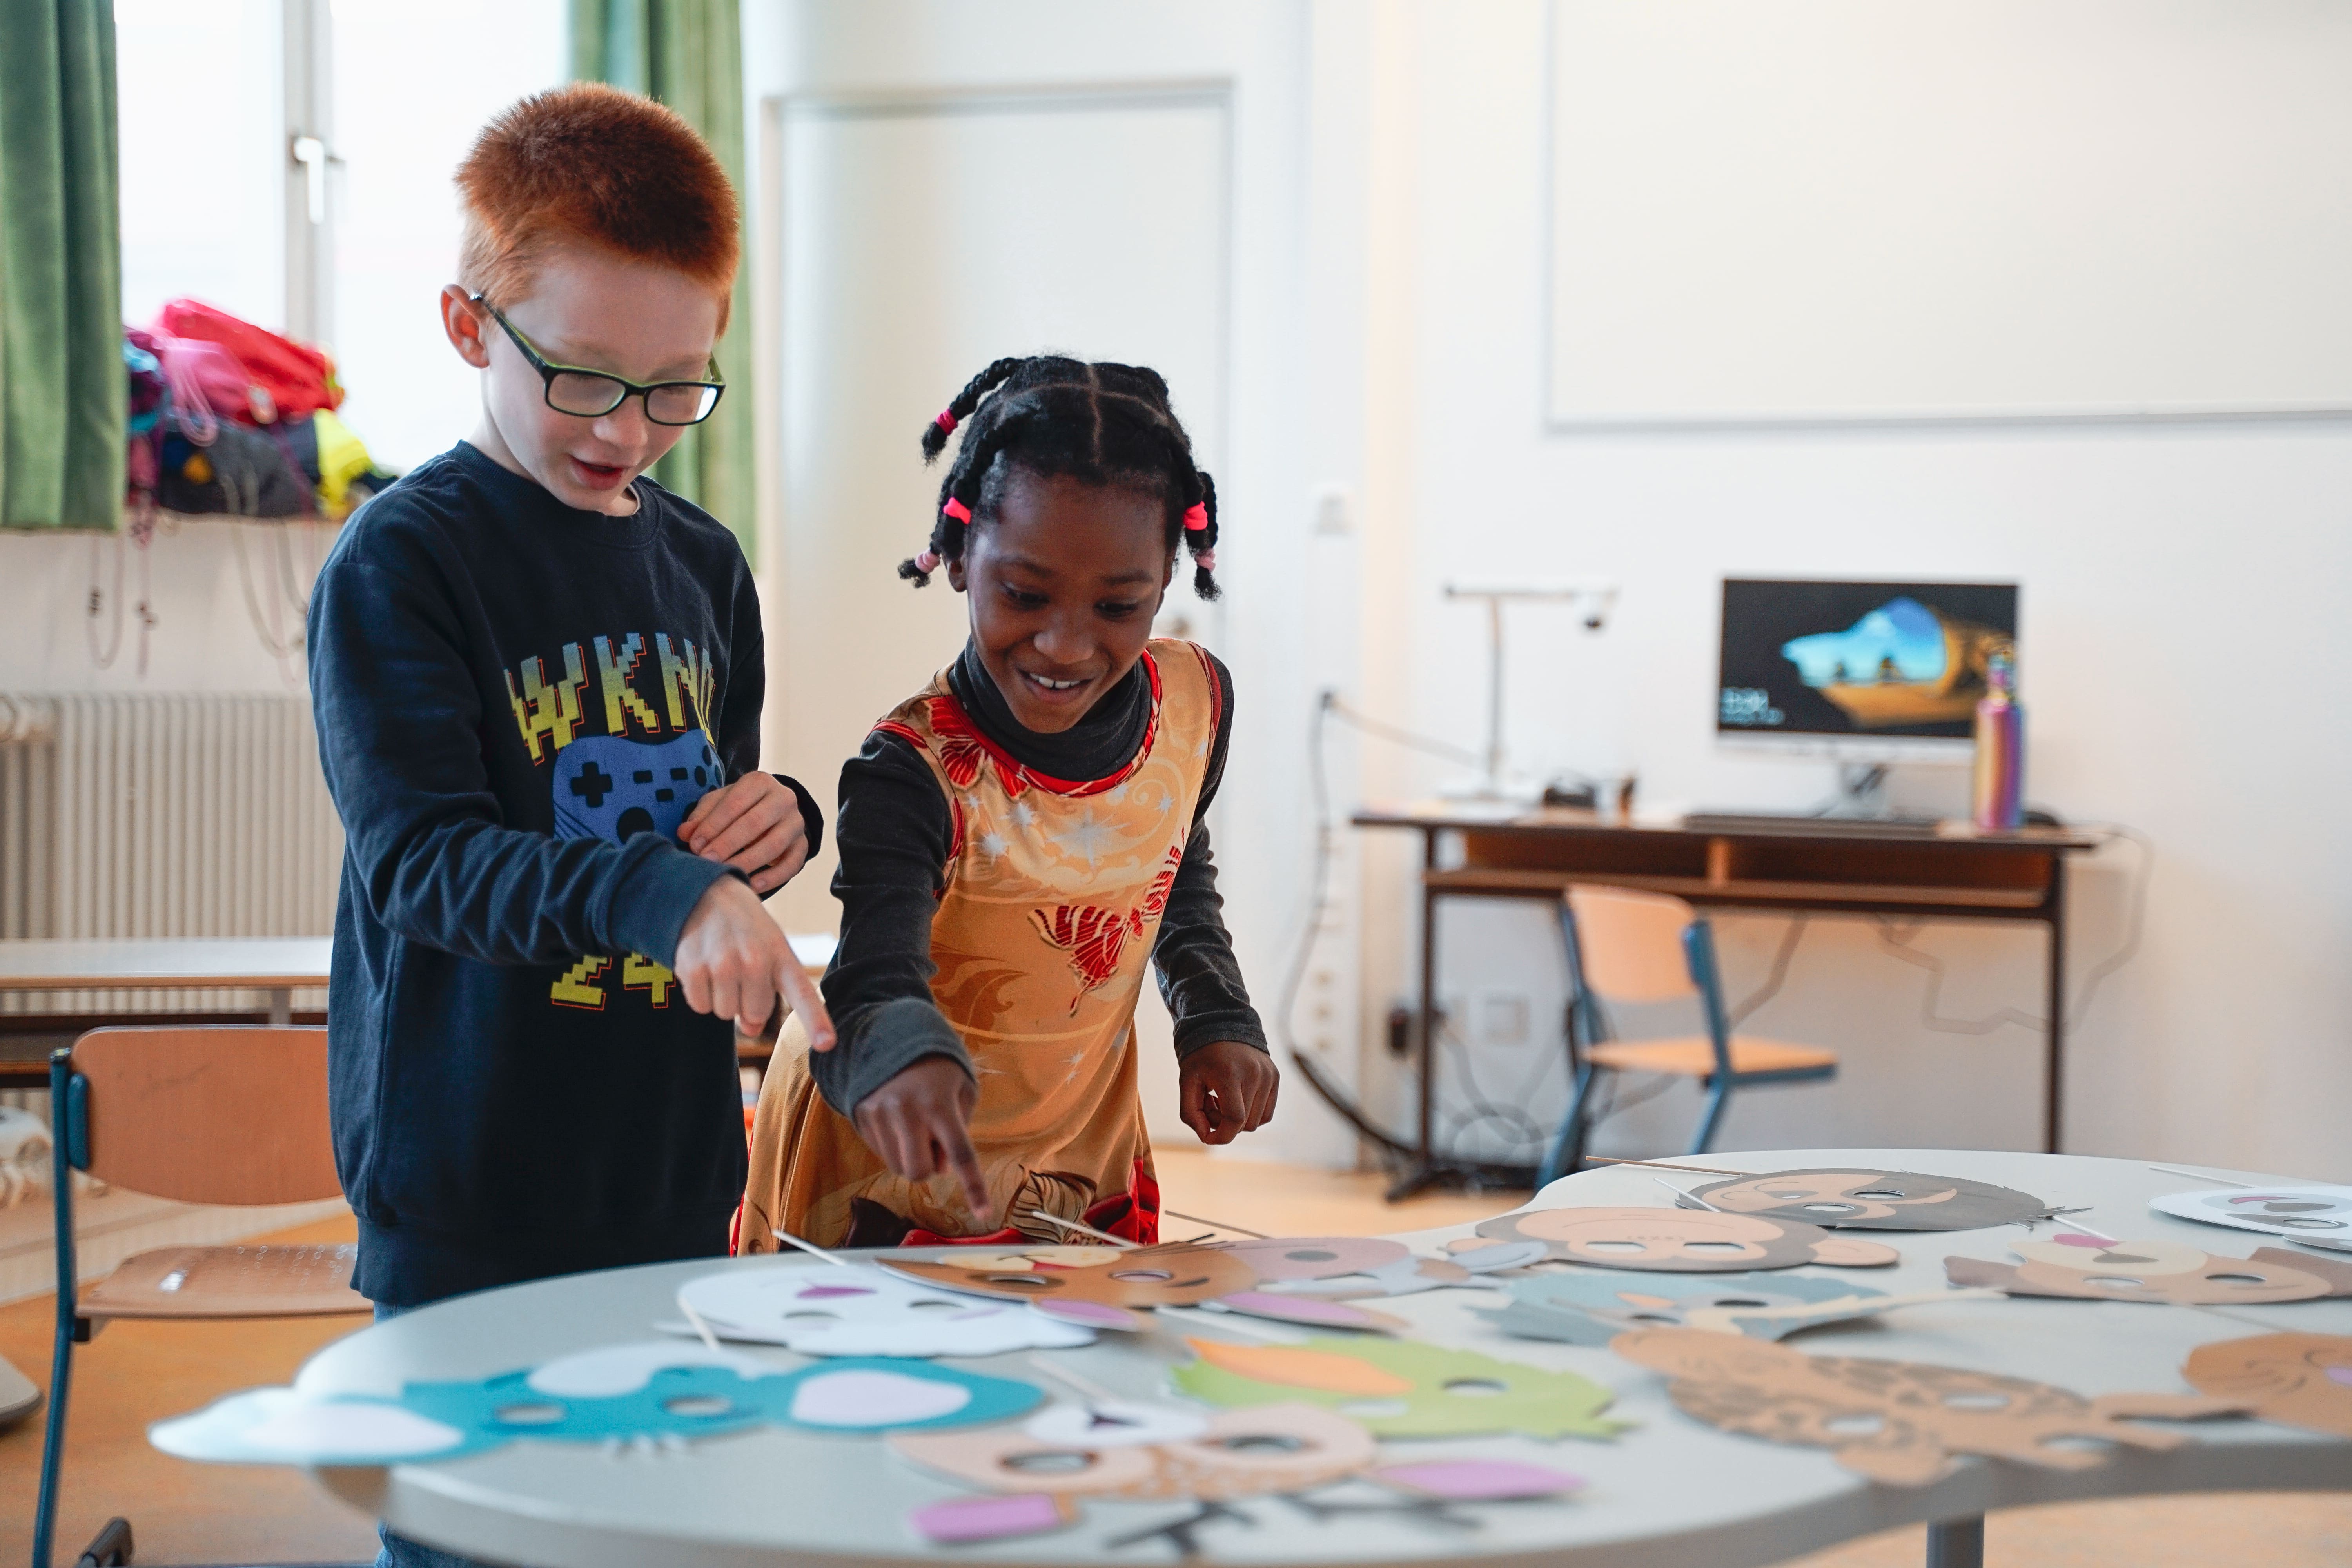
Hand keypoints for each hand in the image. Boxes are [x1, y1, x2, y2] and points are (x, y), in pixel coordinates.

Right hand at [672, 876, 834, 1048]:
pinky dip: (700, 993)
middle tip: (739, 969)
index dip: (816, 1021)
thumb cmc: (744, 929)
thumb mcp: (767, 952)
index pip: (802, 993)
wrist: (704, 892)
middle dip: (746, 1000)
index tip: (827, 1044)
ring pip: (725, 1013)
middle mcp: (754, 959)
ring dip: (721, 996)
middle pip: (754, 1013)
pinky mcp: (693, 968)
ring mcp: (722, 964)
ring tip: (720, 963)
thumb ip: (768, 993)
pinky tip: (702, 964)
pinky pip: (700, 1006)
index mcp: (781, 955)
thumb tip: (752, 1030)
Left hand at [680, 774, 809, 895]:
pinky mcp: (802, 844)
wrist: (772, 811)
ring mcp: (796, 822)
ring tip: (727, 873)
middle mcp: (784, 798)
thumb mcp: (719, 804)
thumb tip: (684, 833)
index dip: (713, 824)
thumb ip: (701, 816)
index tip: (695, 844)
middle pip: (756, 822)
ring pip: (774, 844)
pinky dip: (773, 877)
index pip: (736, 802)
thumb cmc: (739, 807)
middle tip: (707, 860)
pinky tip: (753, 885)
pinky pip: (792, 863)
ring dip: (748, 861)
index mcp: (760, 782)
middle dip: (728, 843)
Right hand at [853, 1057, 992, 1224]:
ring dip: (911, 1157)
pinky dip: (893, 1147)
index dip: (974, 1187)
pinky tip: (898, 1122)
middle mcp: (907, 1111)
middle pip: (919, 1171)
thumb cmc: (939, 1066)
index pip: (961, 1155)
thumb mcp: (963, 1088)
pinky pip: (880, 1153)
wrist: (893, 1034)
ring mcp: (880, 1114)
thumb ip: (960, 1128)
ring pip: (897, 1167)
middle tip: (934, 1143)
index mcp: (940, 1104)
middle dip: (930, 1167)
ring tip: (916, 1126)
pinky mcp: (862, 1115)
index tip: (984, 1213)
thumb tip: (942, 1167)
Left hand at [1178, 1040, 1278, 1143]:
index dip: (1221, 1136)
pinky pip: (1267, 1113)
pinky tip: (1237, 1098)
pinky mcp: (1275, 1076)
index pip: (1235, 1119)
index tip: (1208, 1137)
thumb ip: (1190, 1112)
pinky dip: (1251, 1114)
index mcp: (1229, 1073)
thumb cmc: (1201, 1056)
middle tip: (1211, 1104)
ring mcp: (1268, 1074)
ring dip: (1238, 1120)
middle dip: (1225, 1124)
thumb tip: (1207, 1136)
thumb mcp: (1186, 1081)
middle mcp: (1254, 1073)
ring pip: (1257, 1121)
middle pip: (1245, 1124)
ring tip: (1223, 1099)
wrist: (1222, 1025)